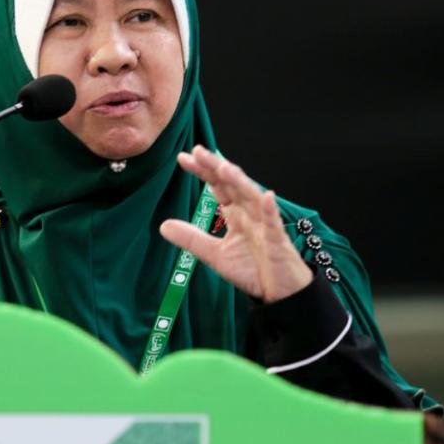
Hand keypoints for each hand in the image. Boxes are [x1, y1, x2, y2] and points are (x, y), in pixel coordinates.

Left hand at [159, 146, 311, 303]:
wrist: (279, 291)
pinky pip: (274, 223)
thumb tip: (163, 226)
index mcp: (236, 214)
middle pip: (232, 185)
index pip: (218, 187)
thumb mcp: (215, 255)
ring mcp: (265, 224)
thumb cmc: (253, 269)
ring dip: (239, 182)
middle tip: (199, 151)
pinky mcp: (278, 240)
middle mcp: (250, 213)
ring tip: (224, 168)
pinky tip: (267, 197)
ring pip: (252, 198)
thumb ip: (192, 239)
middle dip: (216, 168)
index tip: (184, 158)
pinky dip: (271, 210)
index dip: (203, 172)